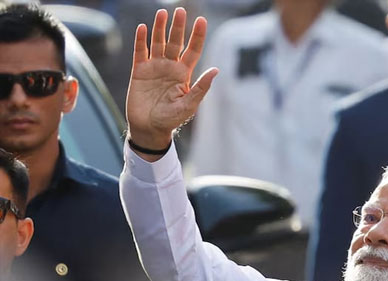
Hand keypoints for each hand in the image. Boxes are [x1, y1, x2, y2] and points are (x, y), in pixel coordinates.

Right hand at [126, 8, 217, 153]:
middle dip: (178, 27)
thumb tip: (215, 70)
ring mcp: (154, 67)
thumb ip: (201, 87)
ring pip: (158, 43)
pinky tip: (143, 28)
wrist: (149, 128)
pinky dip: (141, 40)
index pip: (192, 50)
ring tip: (163, 13)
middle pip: (175, 42)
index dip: (197, 36)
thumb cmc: (171, 119)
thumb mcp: (189, 105)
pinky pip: (140, 52)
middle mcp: (170, 67)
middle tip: (180, 11)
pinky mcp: (139, 71)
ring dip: (160, 28)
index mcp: (184, 74)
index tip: (201, 20)